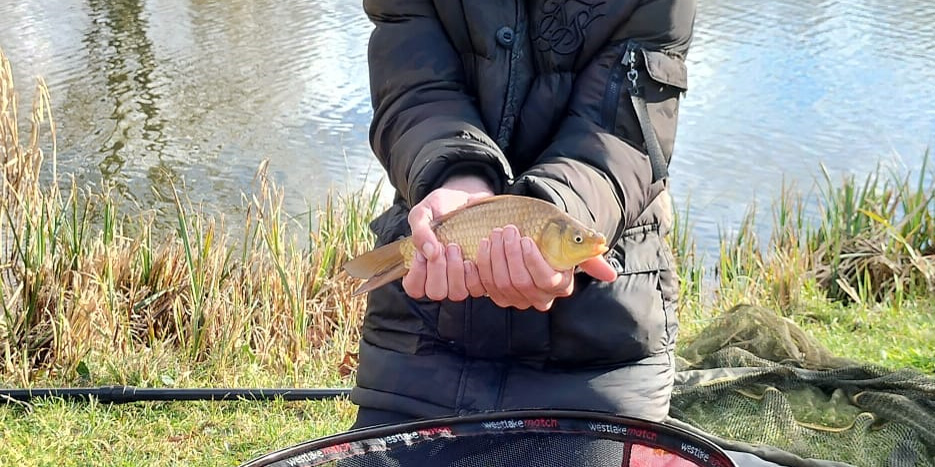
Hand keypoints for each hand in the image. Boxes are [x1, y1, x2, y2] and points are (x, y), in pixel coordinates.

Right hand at [402, 175, 493, 300]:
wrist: (468, 198)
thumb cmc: (441, 207)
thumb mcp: (424, 212)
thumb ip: (420, 231)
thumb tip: (428, 252)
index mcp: (421, 268)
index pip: (414, 288)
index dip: (418, 274)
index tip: (422, 253)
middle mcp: (440, 278)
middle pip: (436, 292)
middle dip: (439, 270)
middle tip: (444, 246)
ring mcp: (460, 280)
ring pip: (457, 293)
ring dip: (456, 271)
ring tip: (457, 247)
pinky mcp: (479, 277)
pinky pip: (478, 287)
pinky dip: (476, 271)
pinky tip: (474, 252)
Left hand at [472, 225, 617, 310]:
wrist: (529, 234)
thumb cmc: (552, 236)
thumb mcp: (571, 239)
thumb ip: (589, 252)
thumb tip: (610, 275)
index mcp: (559, 284)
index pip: (545, 280)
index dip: (533, 261)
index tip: (526, 239)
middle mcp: (537, 297)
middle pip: (519, 282)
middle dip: (510, 254)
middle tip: (507, 230)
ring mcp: (514, 298)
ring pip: (500, 284)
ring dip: (493, 256)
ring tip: (494, 234)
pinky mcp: (494, 294)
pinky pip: (482, 286)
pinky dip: (478, 267)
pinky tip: (480, 248)